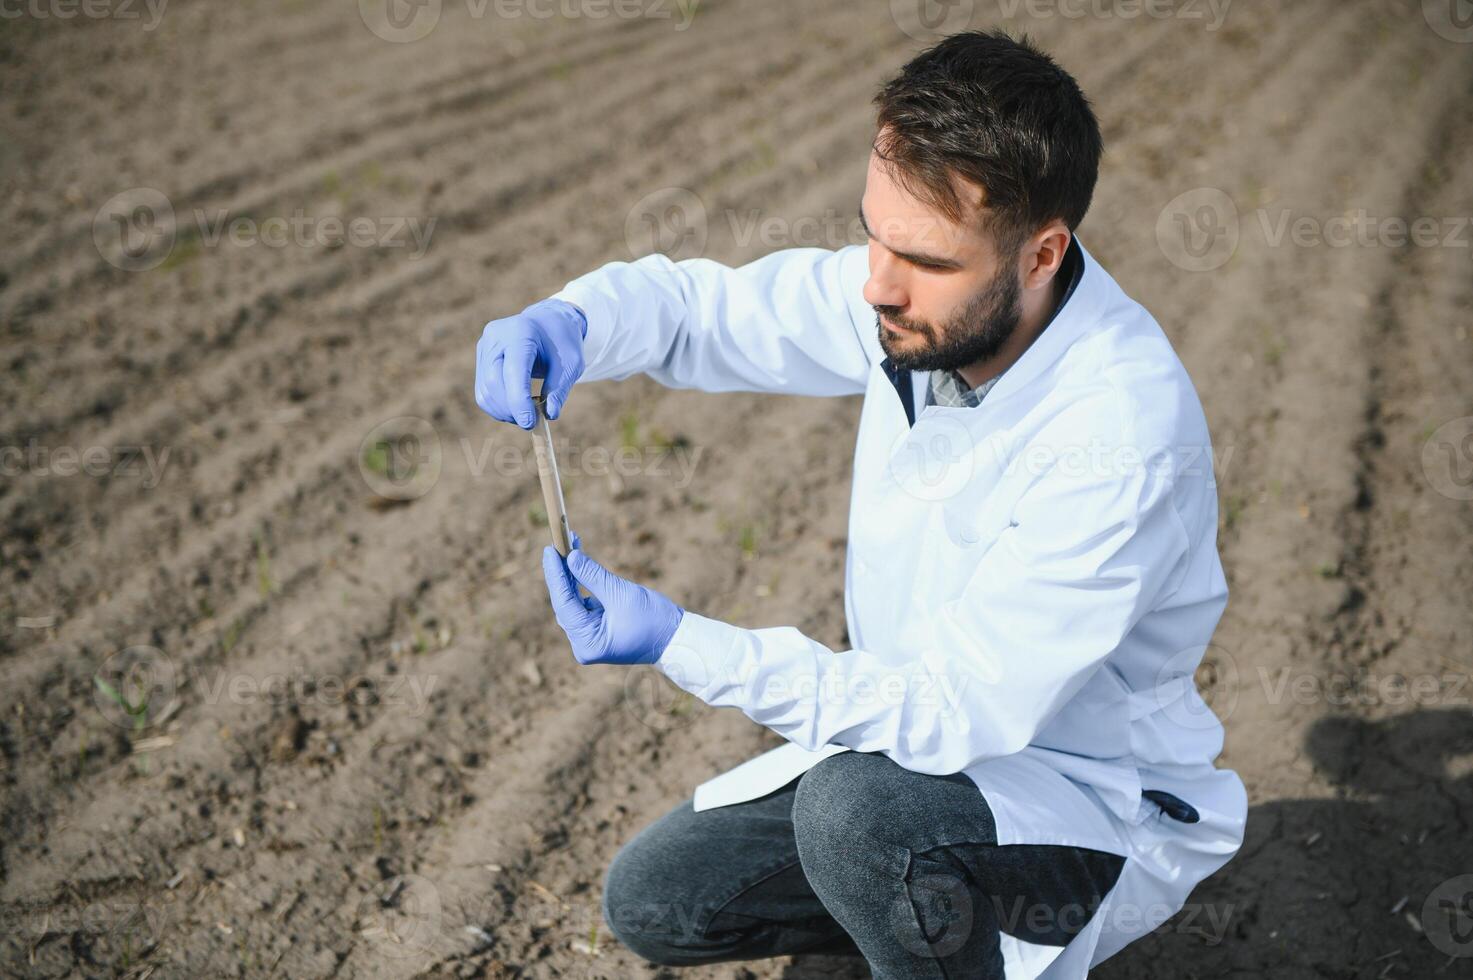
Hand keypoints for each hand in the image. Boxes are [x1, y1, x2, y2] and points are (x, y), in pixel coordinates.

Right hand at [474, 298, 586, 428]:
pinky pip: (483, 391)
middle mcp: (496, 336)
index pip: (513, 371)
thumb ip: (560, 389)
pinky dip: (498, 407)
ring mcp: (484, 347)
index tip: (529, 422)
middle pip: (494, 383)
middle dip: (511, 409)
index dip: (518, 400)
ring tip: (526, 414)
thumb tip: (550, 415)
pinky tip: (515, 408)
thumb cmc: (562, 342)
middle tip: (531, 422)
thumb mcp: (571, 364)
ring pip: (485, 391)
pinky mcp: (481, 358)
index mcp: (520, 332)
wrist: (548, 323)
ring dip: (504, 411)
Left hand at [542, 539, 683, 665]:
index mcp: (587, 643)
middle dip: (562, 572)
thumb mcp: (621, 594)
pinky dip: (582, 583)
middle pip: (565, 602)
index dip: (555, 574)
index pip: (564, 603)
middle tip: (558, 542)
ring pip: (573, 601)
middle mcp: (583, 643)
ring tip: (569, 545)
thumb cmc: (654, 620)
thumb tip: (570, 556)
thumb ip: (593, 576)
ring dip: (571, 574)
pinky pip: (584, 603)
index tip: (550, 549)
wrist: (678, 639)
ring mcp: (590, 637)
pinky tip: (578, 561)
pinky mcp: (598, 629)